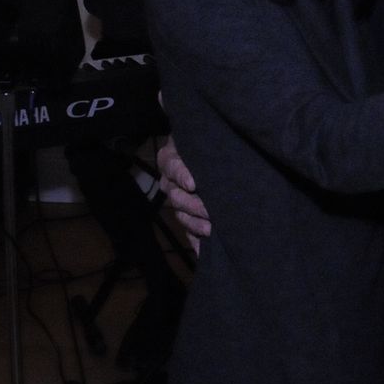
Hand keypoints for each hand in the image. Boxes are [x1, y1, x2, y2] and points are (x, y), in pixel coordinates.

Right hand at [155, 136, 210, 253]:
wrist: (213, 155)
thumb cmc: (209, 143)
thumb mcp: (205, 138)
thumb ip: (205, 144)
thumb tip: (212, 137)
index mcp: (171, 159)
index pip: (172, 165)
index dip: (181, 175)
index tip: (193, 184)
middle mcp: (170, 181)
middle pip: (176, 195)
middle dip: (194, 204)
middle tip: (210, 211)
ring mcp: (177, 201)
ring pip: (181, 215)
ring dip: (195, 223)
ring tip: (210, 229)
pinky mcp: (187, 217)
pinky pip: (187, 231)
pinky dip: (196, 240)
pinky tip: (204, 247)